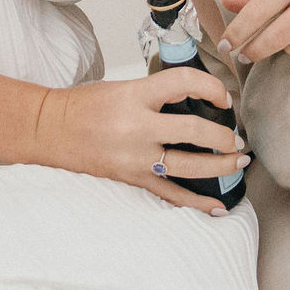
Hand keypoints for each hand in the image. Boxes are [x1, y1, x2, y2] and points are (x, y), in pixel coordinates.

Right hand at [32, 72, 248, 214]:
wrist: (50, 130)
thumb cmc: (85, 104)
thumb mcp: (124, 87)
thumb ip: (158, 93)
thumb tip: (197, 98)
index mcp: (136, 95)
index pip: (184, 83)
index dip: (211, 87)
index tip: (223, 96)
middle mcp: (138, 127)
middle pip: (194, 130)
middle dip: (223, 135)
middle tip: (236, 137)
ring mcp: (136, 157)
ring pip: (189, 166)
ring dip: (220, 166)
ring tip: (239, 162)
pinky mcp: (132, 178)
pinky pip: (171, 194)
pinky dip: (196, 203)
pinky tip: (218, 207)